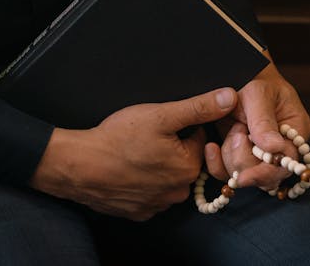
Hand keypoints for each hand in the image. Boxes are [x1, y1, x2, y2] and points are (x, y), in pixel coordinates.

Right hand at [30, 88, 236, 220]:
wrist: (78, 166)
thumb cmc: (118, 138)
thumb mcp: (161, 115)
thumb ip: (199, 107)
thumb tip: (231, 97)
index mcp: (188, 166)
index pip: (198, 140)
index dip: (181, 127)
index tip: (161, 124)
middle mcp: (178, 192)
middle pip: (183, 160)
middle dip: (171, 147)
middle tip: (145, 138)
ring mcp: (157, 205)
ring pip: (166, 178)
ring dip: (157, 166)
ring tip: (134, 153)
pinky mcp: (138, 212)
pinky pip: (150, 194)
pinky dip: (142, 183)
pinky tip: (127, 171)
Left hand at [204, 52, 309, 190]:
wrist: (234, 73)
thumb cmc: (252, 77)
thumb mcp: (257, 94)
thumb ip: (263, 122)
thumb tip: (275, 149)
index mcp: (295, 131)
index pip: (286, 163)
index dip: (264, 173)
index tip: (243, 177)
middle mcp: (282, 147)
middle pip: (265, 176)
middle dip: (242, 158)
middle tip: (235, 131)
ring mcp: (260, 153)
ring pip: (245, 175)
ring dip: (230, 155)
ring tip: (231, 126)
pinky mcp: (240, 155)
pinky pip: (228, 172)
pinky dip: (216, 163)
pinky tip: (211, 146)